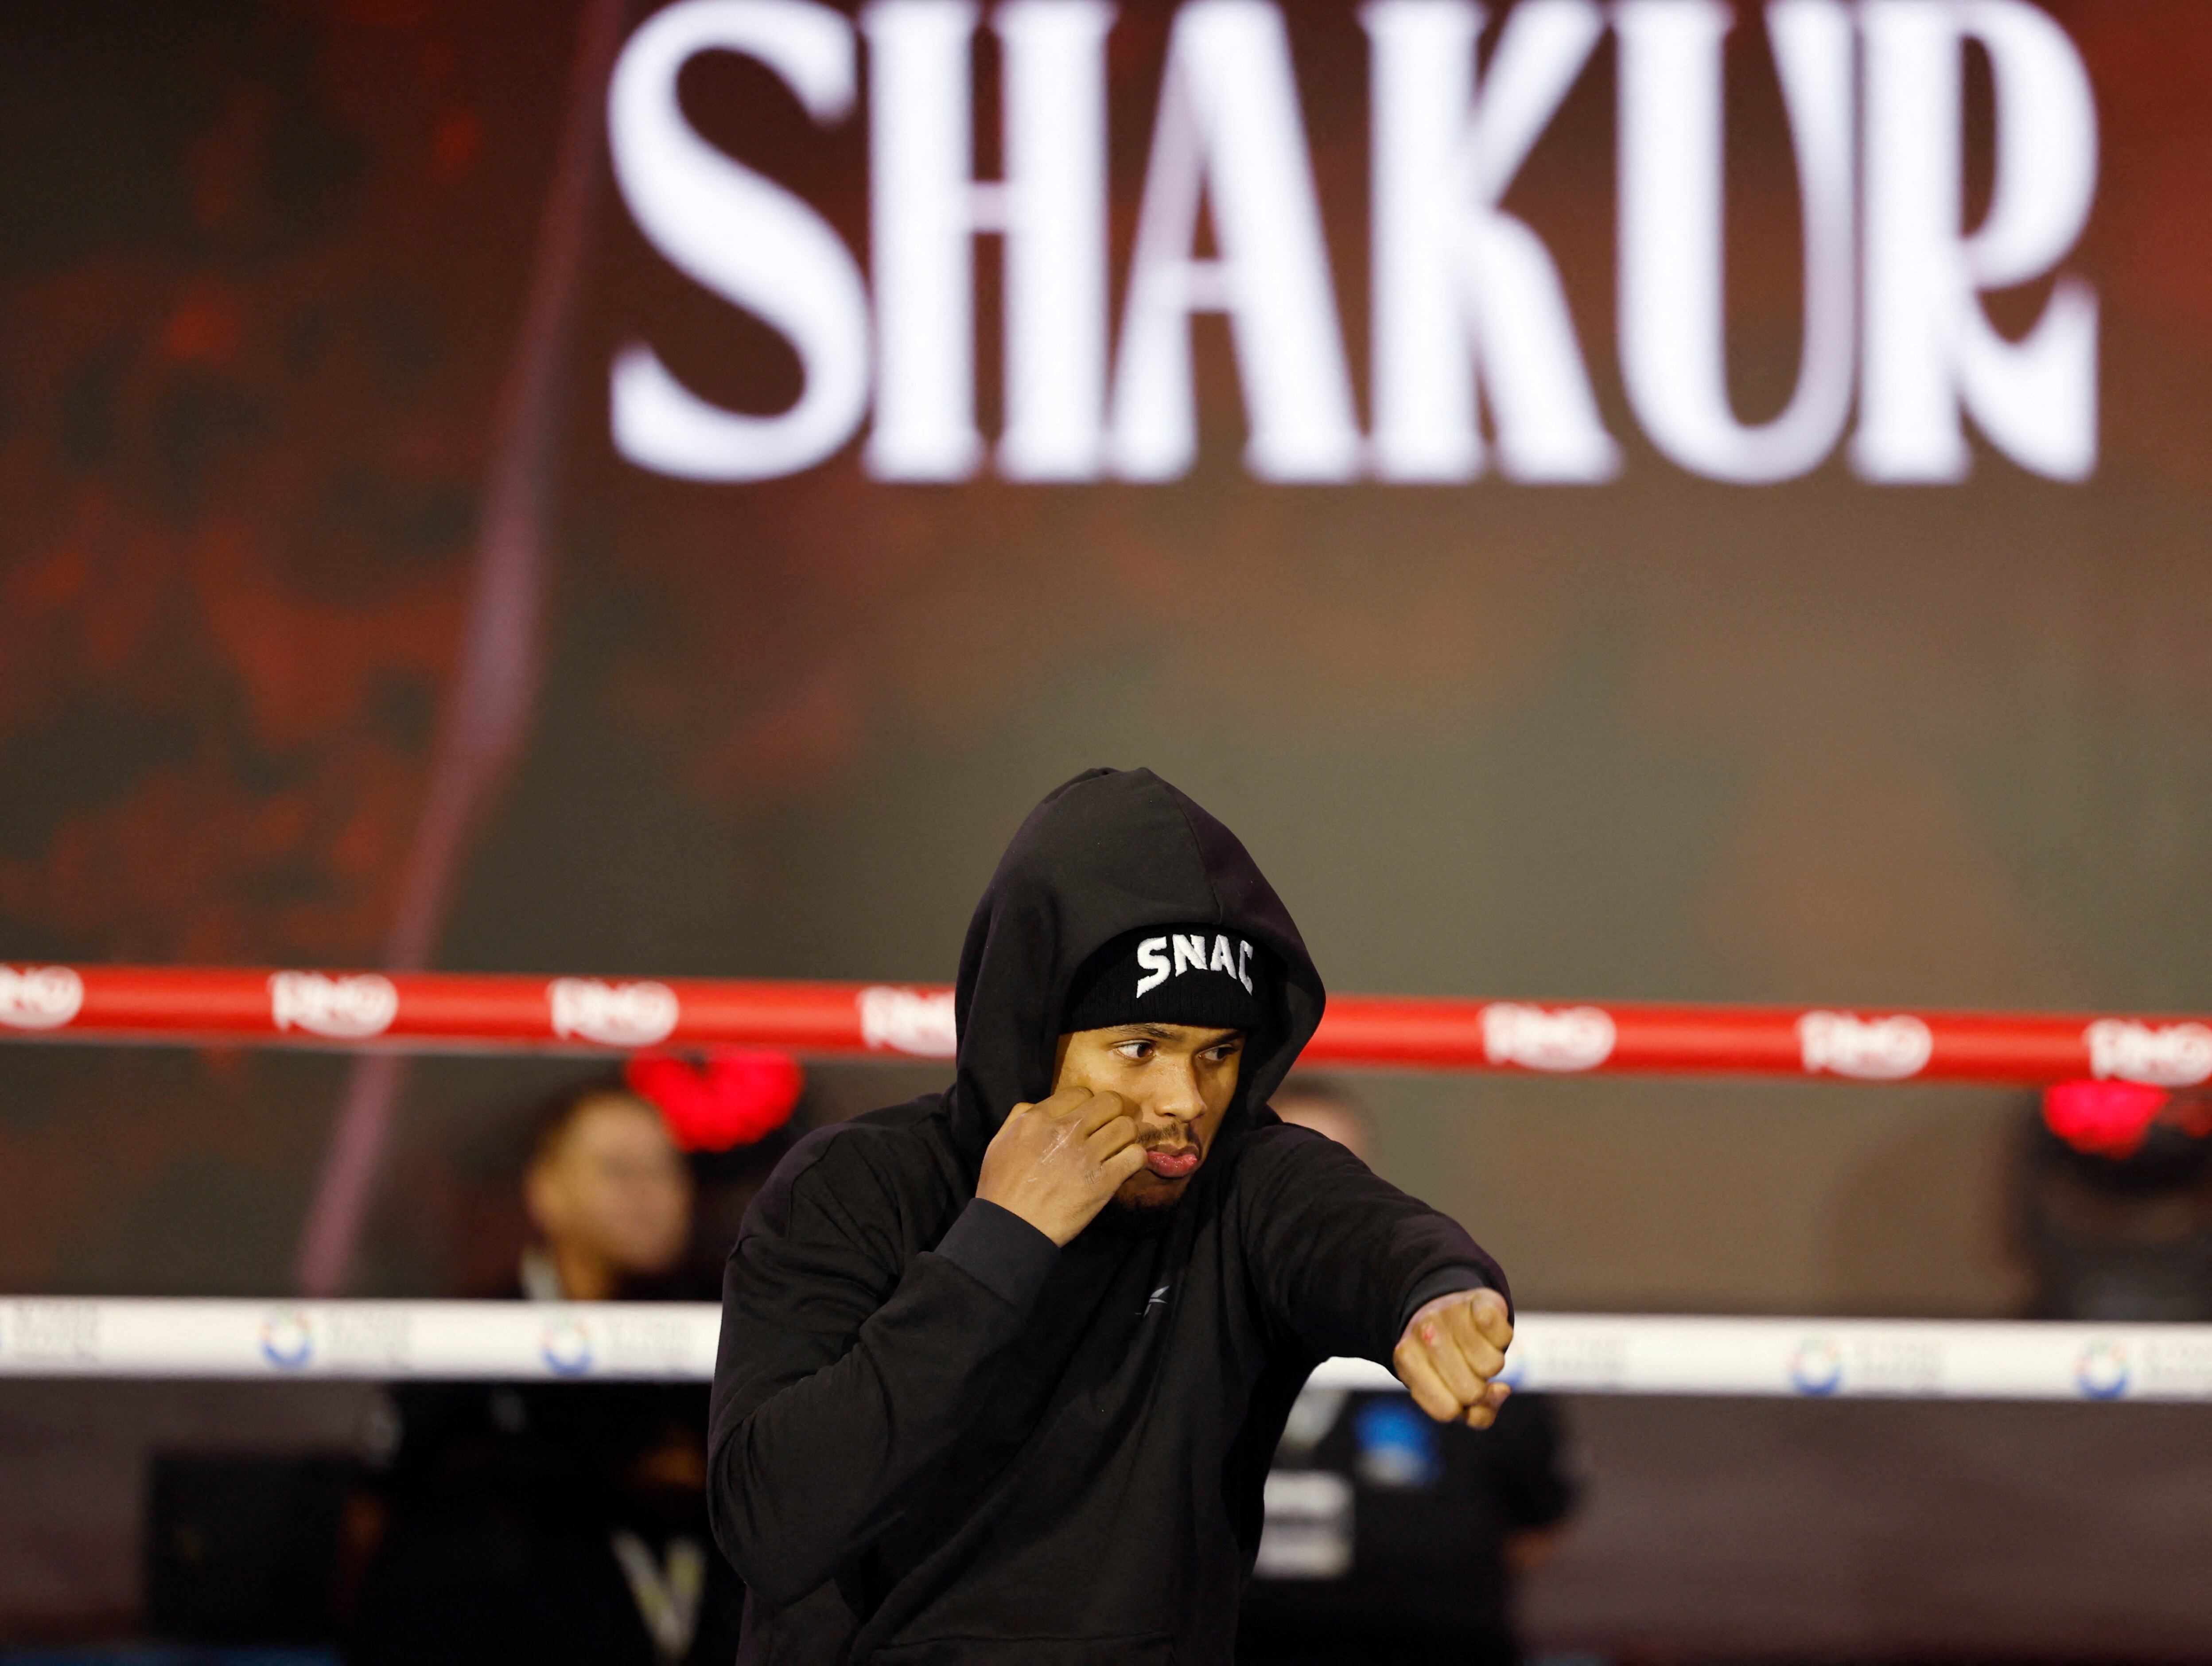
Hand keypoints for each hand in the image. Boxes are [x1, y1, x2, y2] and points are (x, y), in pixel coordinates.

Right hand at [976, 1087, 1146, 1245]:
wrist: (1011, 1229)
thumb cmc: (1002, 1188)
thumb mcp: (999, 1142)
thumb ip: (1020, 1116)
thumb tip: (1040, 1105)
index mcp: (1038, 1119)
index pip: (1080, 1092)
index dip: (1086, 1104)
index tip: (1086, 1119)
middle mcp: (1065, 1131)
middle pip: (1110, 1102)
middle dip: (1111, 1113)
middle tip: (1106, 1129)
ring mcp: (1086, 1156)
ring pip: (1127, 1126)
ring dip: (1125, 1137)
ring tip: (1116, 1148)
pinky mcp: (1104, 1181)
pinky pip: (1135, 1156)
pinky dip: (1134, 1159)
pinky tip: (1124, 1166)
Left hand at [1393, 1287, 1512, 1427]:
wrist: (1446, 1308)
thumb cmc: (1449, 1363)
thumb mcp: (1451, 1395)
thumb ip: (1479, 1414)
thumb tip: (1502, 1390)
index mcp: (1407, 1359)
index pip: (1447, 1409)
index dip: (1464, 1410)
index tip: (1464, 1396)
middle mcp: (1423, 1331)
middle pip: (1471, 1391)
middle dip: (1479, 1387)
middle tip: (1469, 1370)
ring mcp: (1449, 1311)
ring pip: (1491, 1367)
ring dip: (1491, 1363)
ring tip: (1476, 1350)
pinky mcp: (1479, 1299)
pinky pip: (1503, 1335)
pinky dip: (1501, 1339)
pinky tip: (1485, 1330)